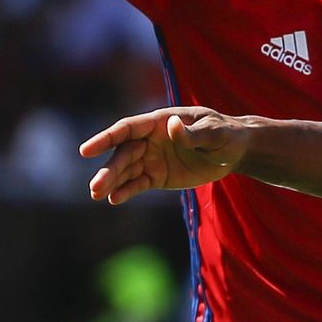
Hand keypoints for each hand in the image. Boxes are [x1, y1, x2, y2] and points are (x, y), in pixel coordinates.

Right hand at [79, 106, 248, 203]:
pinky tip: (114, 199)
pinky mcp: (157, 177)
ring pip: (126, 171)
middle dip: (108, 170)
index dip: (105, 138)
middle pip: (122, 154)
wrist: (235, 151)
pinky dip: (126, 191)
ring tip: (97, 195)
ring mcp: (152, 159)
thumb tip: (171, 126)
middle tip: (94, 187)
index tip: (85, 150)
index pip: (127, 129)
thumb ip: (192, 133)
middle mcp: (149, 140)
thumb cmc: (225, 134)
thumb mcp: (214, 132)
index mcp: (159, 122)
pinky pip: (138, 184)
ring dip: (111, 182)